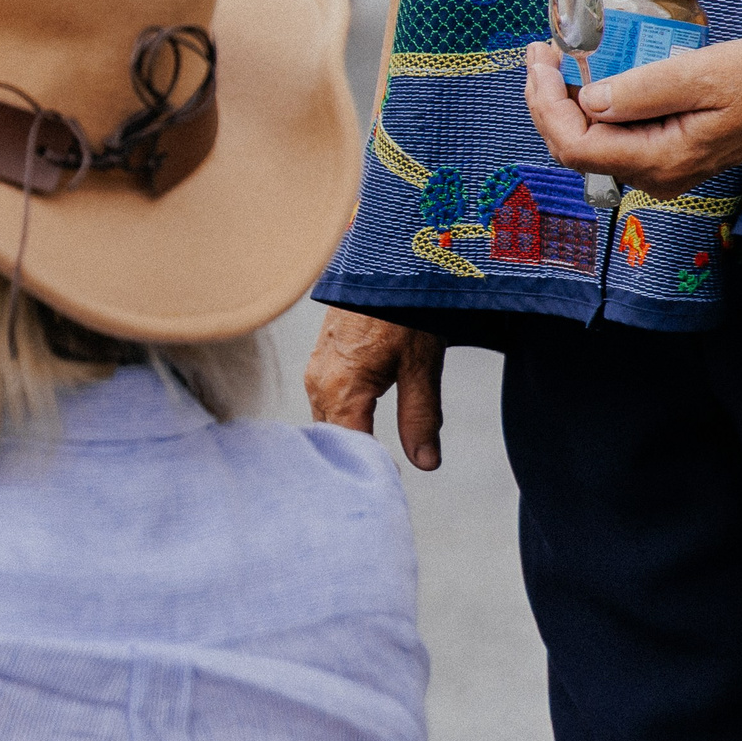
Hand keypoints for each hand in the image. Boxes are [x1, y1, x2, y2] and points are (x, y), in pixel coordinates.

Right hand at [304, 307, 444, 471]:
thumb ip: (421, 418)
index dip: (369, 468)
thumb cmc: (403, 306)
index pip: (350, 448)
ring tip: (372, 452)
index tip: (390, 482)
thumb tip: (426, 464)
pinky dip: (341, 416)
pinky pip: (323, 400)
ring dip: (347, 435)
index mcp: (342, 390)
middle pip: (333, 438)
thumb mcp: (422, 365)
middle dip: (354, 456)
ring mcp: (315, 370)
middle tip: (381, 473)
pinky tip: (360, 419)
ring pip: (326, 420)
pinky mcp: (319, 359)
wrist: (383, 258)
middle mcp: (319, 383)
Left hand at [525, 35, 741, 199]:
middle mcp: (655, 173)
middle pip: (576, 147)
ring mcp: (661, 166)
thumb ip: (641, 91)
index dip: (546, 106)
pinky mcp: (668, 150)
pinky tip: (587, 79)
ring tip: (554, 62)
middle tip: (540, 55)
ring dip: (565, 104)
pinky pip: (615, 135)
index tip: (540, 62)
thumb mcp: (702, 75)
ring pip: (592, 142)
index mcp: (660, 160)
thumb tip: (589, 100)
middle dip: (547, 102)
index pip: (576, 145)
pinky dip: (592, 107)